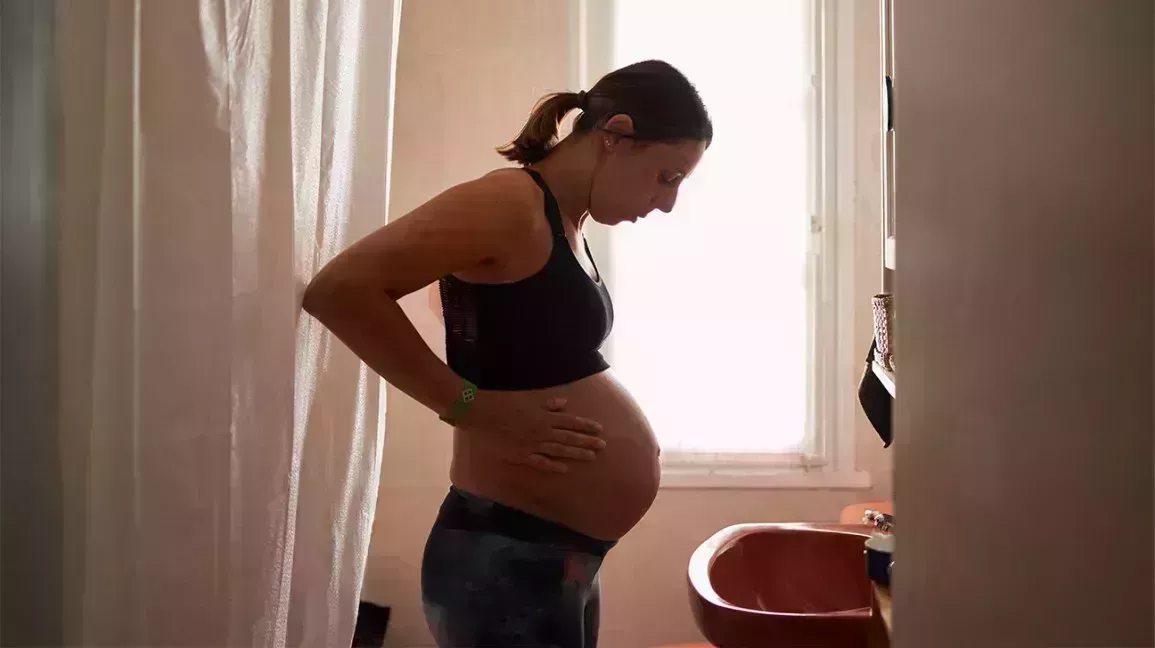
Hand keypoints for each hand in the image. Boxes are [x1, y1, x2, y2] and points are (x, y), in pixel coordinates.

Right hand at [455, 391, 605, 473]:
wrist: (482, 413)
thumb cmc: (504, 402)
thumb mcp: (528, 399)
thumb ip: (547, 403)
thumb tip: (563, 403)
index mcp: (544, 416)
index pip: (571, 421)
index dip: (586, 425)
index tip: (599, 429)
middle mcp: (542, 430)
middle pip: (569, 437)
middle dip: (587, 442)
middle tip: (603, 446)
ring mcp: (533, 444)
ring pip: (559, 450)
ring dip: (576, 454)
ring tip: (591, 458)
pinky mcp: (522, 454)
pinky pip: (540, 462)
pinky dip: (552, 466)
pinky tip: (564, 470)